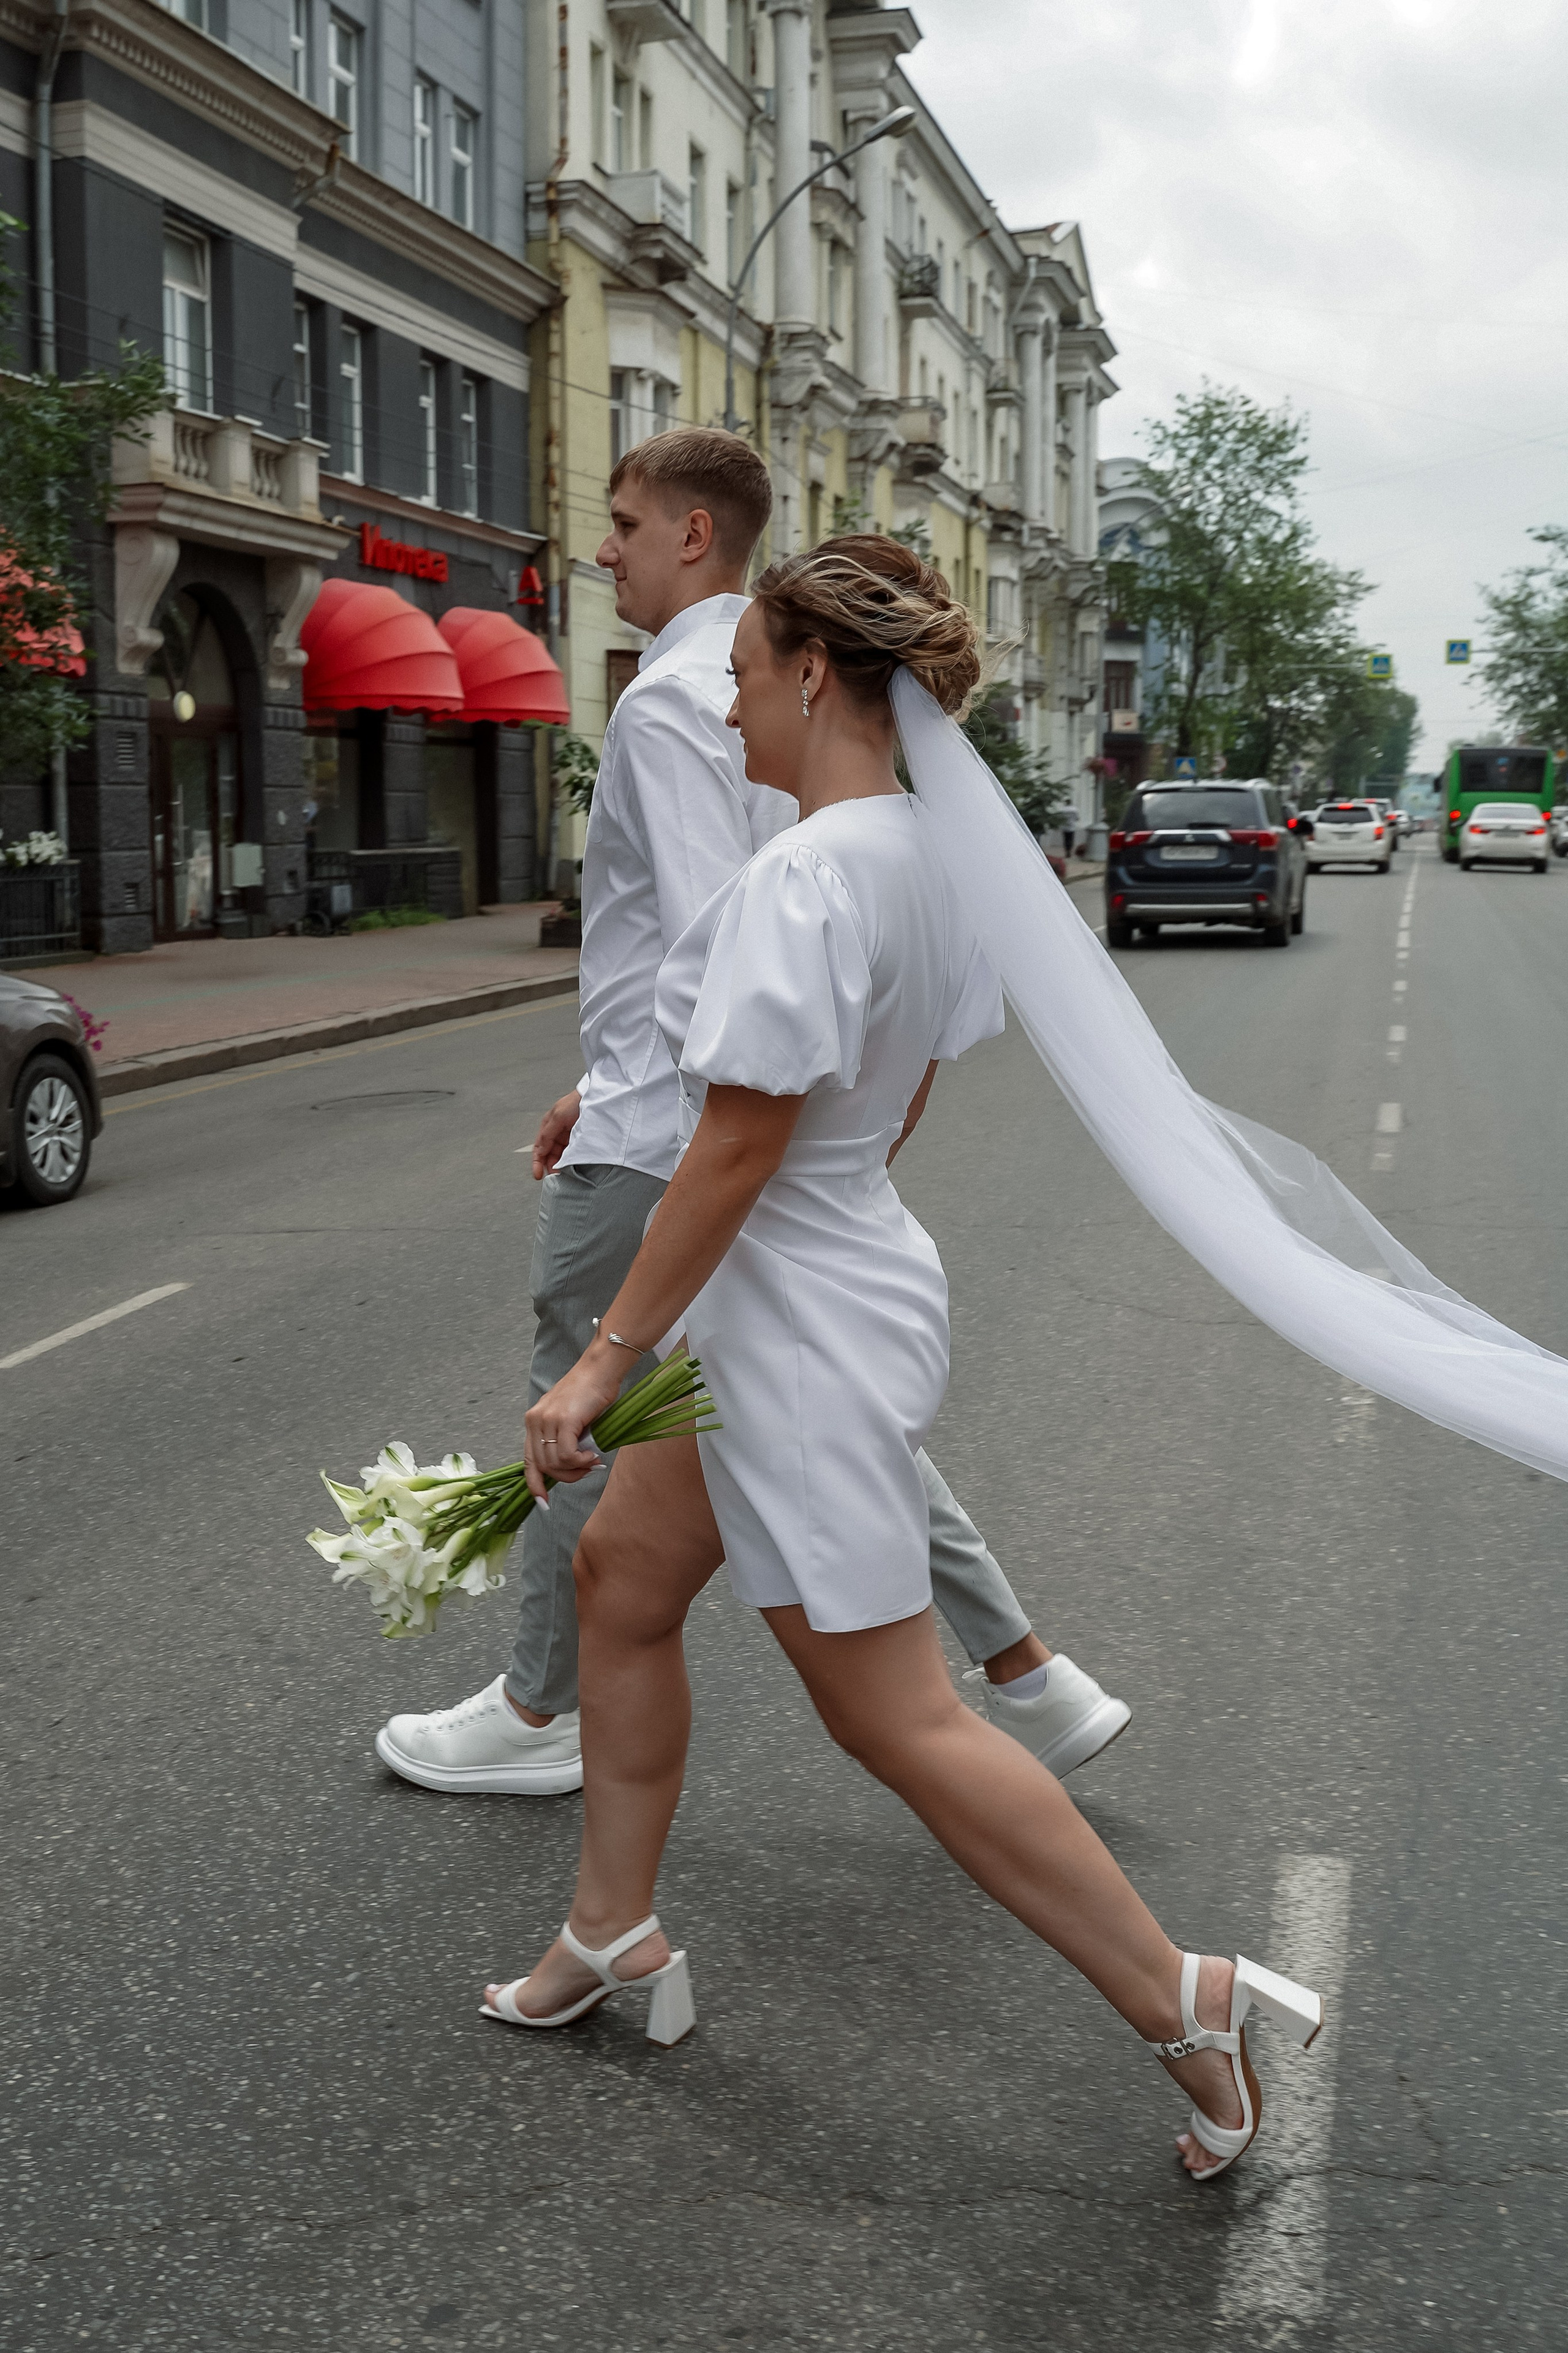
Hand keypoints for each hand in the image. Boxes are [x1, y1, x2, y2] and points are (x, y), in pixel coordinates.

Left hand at [524, 1339, 625, 1500]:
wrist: (601, 1369)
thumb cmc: (591, 1392)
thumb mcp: (570, 1418)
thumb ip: (564, 1440)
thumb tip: (572, 1466)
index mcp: (533, 1421)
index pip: (528, 1461)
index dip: (534, 1484)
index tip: (542, 1502)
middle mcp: (535, 1420)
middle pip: (544, 1466)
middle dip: (566, 1476)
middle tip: (587, 1470)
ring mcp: (547, 1419)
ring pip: (555, 1463)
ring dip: (576, 1469)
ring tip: (592, 1460)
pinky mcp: (563, 1420)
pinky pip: (566, 1455)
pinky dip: (580, 1460)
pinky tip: (593, 1454)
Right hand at [532, 1090, 580, 1178]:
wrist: (597, 1097)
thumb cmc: (576, 1101)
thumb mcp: (558, 1117)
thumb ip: (547, 1134)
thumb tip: (540, 1151)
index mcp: (548, 1126)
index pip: (539, 1149)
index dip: (537, 1162)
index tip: (538, 1175)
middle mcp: (557, 1133)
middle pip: (550, 1155)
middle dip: (550, 1166)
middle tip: (555, 1177)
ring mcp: (569, 1137)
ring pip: (561, 1156)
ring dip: (561, 1166)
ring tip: (564, 1175)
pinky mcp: (579, 1140)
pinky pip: (572, 1154)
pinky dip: (570, 1161)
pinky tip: (572, 1167)